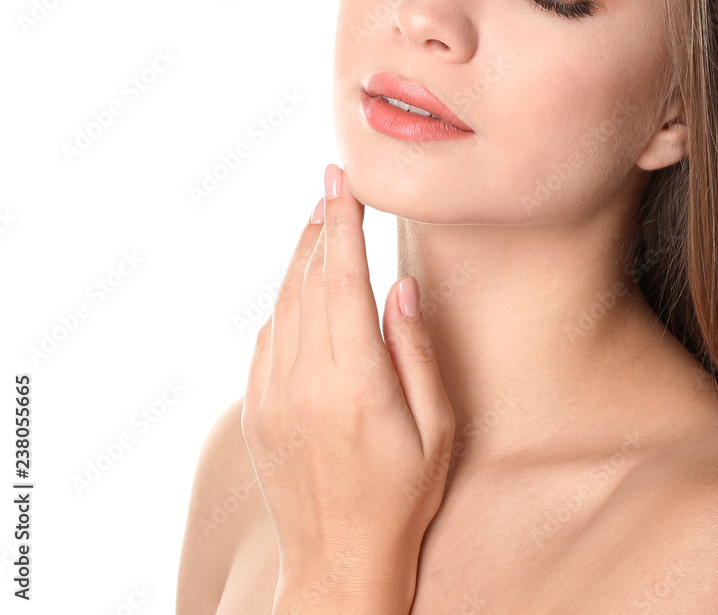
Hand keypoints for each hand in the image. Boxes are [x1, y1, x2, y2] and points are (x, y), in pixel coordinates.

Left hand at [241, 163, 455, 611]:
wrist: (339, 562)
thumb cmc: (404, 496)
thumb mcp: (436, 428)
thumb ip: (416, 351)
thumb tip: (399, 287)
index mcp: (354, 382)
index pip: (343, 280)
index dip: (342, 223)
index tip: (340, 181)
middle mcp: (304, 382)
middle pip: (308, 281)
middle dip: (319, 227)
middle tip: (329, 186)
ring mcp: (271, 396)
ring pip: (282, 305)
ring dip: (300, 259)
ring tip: (318, 223)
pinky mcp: (255, 411)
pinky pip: (267, 339)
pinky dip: (284, 302)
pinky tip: (301, 288)